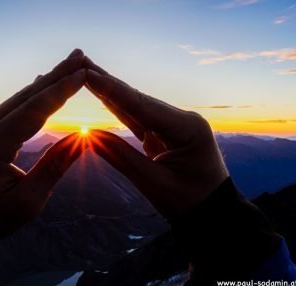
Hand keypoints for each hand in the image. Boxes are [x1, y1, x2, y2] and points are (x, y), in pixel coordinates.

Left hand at [0, 49, 87, 236]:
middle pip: (24, 97)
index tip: (82, 74)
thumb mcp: (27, 202)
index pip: (32, 111)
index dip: (59, 92)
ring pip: (17, 99)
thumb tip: (81, 139)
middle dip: (55, 76)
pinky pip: (9, 108)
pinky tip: (42, 82)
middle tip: (80, 56)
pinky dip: (30, 96)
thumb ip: (54, 167)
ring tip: (68, 65)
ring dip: (44, 82)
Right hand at [84, 58, 228, 218]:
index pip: (141, 106)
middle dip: (109, 82)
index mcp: (186, 128)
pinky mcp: (166, 136)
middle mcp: (181, 121)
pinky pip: (139, 120)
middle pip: (138, 99)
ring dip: (112, 91)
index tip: (88, 74)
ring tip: (88, 72)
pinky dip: (120, 109)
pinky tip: (104, 94)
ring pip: (136, 107)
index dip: (112, 91)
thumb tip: (90, 135)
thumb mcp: (154, 183)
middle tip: (82, 60)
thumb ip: (120, 156)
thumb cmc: (189, 203)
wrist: (213, 215)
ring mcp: (174, 127)